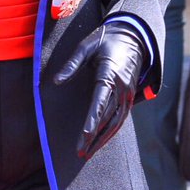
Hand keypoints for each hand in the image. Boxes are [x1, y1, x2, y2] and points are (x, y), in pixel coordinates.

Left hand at [53, 21, 145, 159]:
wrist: (133, 36)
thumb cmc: (105, 40)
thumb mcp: (86, 47)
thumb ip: (72, 64)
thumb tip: (56, 81)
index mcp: (110, 74)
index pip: (100, 103)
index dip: (92, 121)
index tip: (84, 136)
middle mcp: (122, 88)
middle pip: (107, 118)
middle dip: (94, 137)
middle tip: (80, 153)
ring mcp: (128, 94)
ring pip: (116, 122)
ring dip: (103, 139)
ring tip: (88, 153)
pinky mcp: (130, 97)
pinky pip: (121, 118)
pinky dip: (112, 132)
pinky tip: (102, 141)